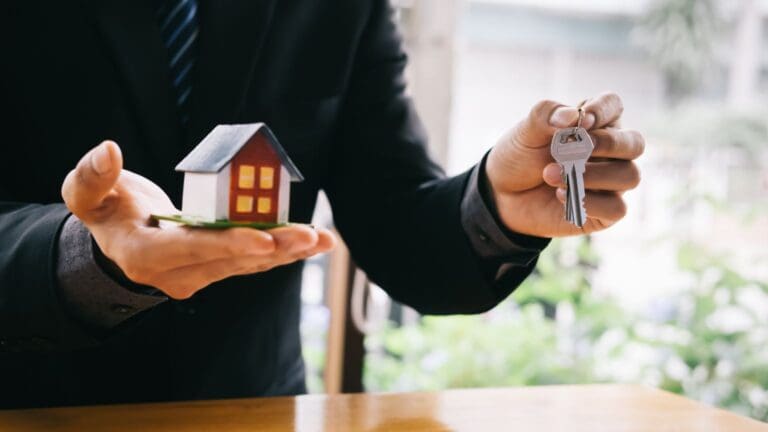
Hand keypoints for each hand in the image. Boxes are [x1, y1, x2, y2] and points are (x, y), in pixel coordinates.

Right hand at [61, 141, 335, 298]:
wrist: (119, 243)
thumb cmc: (106, 212)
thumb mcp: (87, 195)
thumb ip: (92, 176)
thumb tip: (109, 150)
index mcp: (145, 254)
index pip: (191, 249)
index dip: (228, 243)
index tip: (263, 238)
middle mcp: (177, 274)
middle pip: (231, 260)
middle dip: (273, 248)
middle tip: (310, 235)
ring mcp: (201, 276)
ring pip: (249, 264)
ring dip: (288, 252)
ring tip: (323, 239)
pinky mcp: (219, 269)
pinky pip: (254, 261)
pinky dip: (284, 251)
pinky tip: (316, 242)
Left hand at [485, 92, 644, 236]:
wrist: (502, 195)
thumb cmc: (520, 157)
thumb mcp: (525, 132)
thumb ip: (546, 116)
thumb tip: (571, 116)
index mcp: (595, 123)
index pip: (614, 106)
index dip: (604, 110)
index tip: (583, 120)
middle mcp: (611, 152)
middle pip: (635, 143)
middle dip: (608, 144)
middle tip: (576, 148)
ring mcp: (611, 182)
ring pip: (630, 176)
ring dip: (592, 176)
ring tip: (551, 175)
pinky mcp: (606, 211)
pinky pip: (616, 208)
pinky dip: (590, 201)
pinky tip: (560, 195)